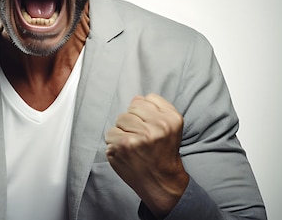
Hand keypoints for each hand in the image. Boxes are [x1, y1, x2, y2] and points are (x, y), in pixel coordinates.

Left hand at [105, 94, 188, 218]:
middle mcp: (157, 126)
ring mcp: (140, 136)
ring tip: (134, 144)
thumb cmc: (163, 153)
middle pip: (132, 108)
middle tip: (141, 138)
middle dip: (133, 121)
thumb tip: (135, 99)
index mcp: (171, 118)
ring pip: (120, 119)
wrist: (162, 182)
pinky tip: (126, 151)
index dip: (144, 112)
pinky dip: (114, 142)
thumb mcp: (170, 127)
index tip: (149, 125)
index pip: (146, 99)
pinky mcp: (123, 145)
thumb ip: (155, 108)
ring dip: (123, 131)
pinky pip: (110, 133)